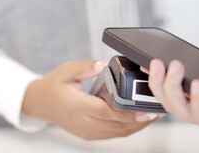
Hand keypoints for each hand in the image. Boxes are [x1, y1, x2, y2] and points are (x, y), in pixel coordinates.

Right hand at [22, 60, 159, 139]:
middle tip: (158, 109)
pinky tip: (138, 120)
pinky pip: (113, 134)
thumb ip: (85, 66)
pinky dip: (128, 128)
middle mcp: (82, 122)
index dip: (127, 112)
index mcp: (76, 105)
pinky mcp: (89, 134)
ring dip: (137, 125)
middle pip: (116, 125)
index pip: (106, 112)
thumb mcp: (66, 70)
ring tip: (153, 114)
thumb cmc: (54, 86)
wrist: (41, 103)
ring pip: (117, 132)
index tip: (144, 110)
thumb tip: (102, 64)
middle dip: (139, 120)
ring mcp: (86, 131)